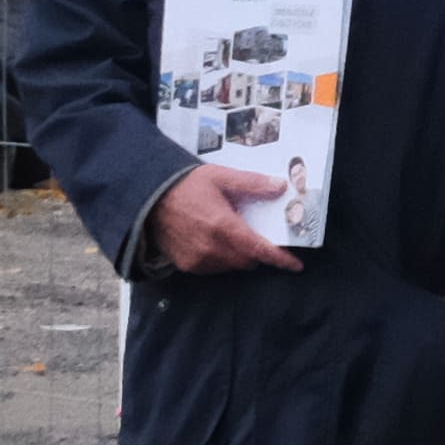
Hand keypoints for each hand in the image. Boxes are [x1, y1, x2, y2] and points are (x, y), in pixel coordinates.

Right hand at [147, 162, 305, 276]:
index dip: (280, 259)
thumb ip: (252, 183)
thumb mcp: (220, 177)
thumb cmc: (185, 185)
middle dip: (256, 251)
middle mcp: (212, 248)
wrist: (148, 198)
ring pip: (231, 266)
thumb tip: (280, 186)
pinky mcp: (187, 265)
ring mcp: (198, 260)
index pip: (259, 250)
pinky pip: (214, 268)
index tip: (296, 265)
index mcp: (224, 227)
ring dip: (238, 255)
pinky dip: (221, 258)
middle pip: (247, 260)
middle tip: (256, 234)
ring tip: (231, 233)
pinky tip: (215, 240)